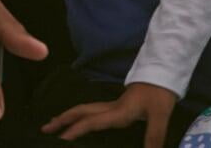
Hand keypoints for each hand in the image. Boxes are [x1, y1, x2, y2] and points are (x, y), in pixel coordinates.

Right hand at [42, 82, 178, 146]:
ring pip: (85, 110)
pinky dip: (81, 116)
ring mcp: (114, 105)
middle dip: (62, 120)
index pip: (91, 121)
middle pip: (81, 112)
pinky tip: (82, 121)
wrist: (165, 71)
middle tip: (44, 128)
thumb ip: (154, 137)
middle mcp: (111, 108)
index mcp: (118, 111)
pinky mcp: (119, 104)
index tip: (59, 139)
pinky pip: (94, 112)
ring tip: (56, 124)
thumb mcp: (161, 115)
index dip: (75, 130)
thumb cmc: (161, 92)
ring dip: (69, 116)